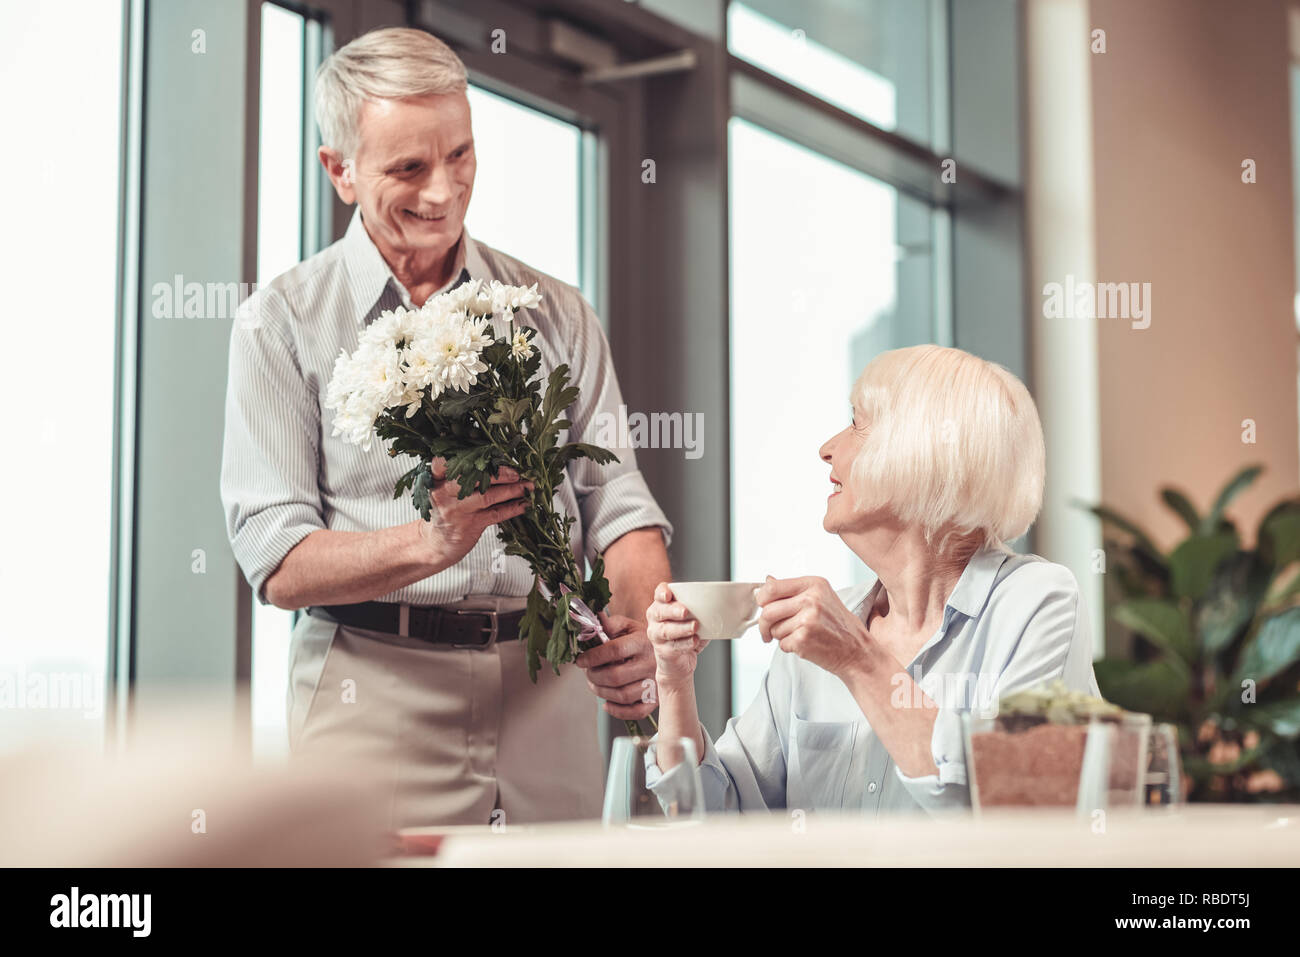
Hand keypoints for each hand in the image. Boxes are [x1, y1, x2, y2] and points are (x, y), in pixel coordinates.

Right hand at [416, 459, 533, 568]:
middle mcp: (445, 494)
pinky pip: (496, 514)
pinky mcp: (471, 525)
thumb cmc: (445, 512)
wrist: (438, 543)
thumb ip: (460, 476)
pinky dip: (513, 508)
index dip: (461, 455)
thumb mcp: (443, 491)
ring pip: (488, 496)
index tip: (483, 451)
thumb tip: (493, 459)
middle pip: (472, 478)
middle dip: (499, 473)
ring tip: (527, 486)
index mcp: (437, 481)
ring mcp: (458, 510)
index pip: (442, 463)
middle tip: (516, 472)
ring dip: (512, 490)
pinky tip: (524, 504)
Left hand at [575, 613, 657, 719]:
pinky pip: (636, 712)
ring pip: (623, 696)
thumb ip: (608, 624)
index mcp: (642, 642)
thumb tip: (587, 625)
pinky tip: (607, 702)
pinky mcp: (656, 699)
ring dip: (601, 692)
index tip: (580, 660)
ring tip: (594, 684)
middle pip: (616, 676)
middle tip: (587, 672)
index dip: (593, 657)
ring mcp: (655, 683)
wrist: (668, 650)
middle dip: (594, 676)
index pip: (615, 650)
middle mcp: (652, 663)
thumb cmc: (640, 638)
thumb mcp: (627, 625)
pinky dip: (617, 711)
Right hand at [645, 582, 708, 687]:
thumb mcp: (694, 620)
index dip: (662, 593)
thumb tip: (721, 606)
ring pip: (666, 630)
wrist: (679, 664)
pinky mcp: (663, 651)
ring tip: (694, 627)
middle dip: (673, 610)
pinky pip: (674, 646)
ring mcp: (656, 636)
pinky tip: (694, 641)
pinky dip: (686, 644)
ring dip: (681, 628)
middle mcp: (655, 619)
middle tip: (686, 611)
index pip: (659, 594)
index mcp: (662, 606)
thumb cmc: (686, 636)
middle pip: (660, 612)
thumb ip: (701, 612)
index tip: (668, 595)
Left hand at [755, 575, 871, 677]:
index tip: (763, 606)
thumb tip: (767, 581)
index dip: (762, 599)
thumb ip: (793, 590)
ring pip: (773, 629)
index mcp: (814, 584)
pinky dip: (789, 647)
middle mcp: (811, 599)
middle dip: (764, 624)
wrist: (857, 650)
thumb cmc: (838, 625)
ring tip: (799, 636)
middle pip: (768, 610)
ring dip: (780, 636)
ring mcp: (808, 619)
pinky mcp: (804, 639)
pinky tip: (804, 644)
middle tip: (767, 631)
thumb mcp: (821, 597)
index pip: (772, 587)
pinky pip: (781, 644)